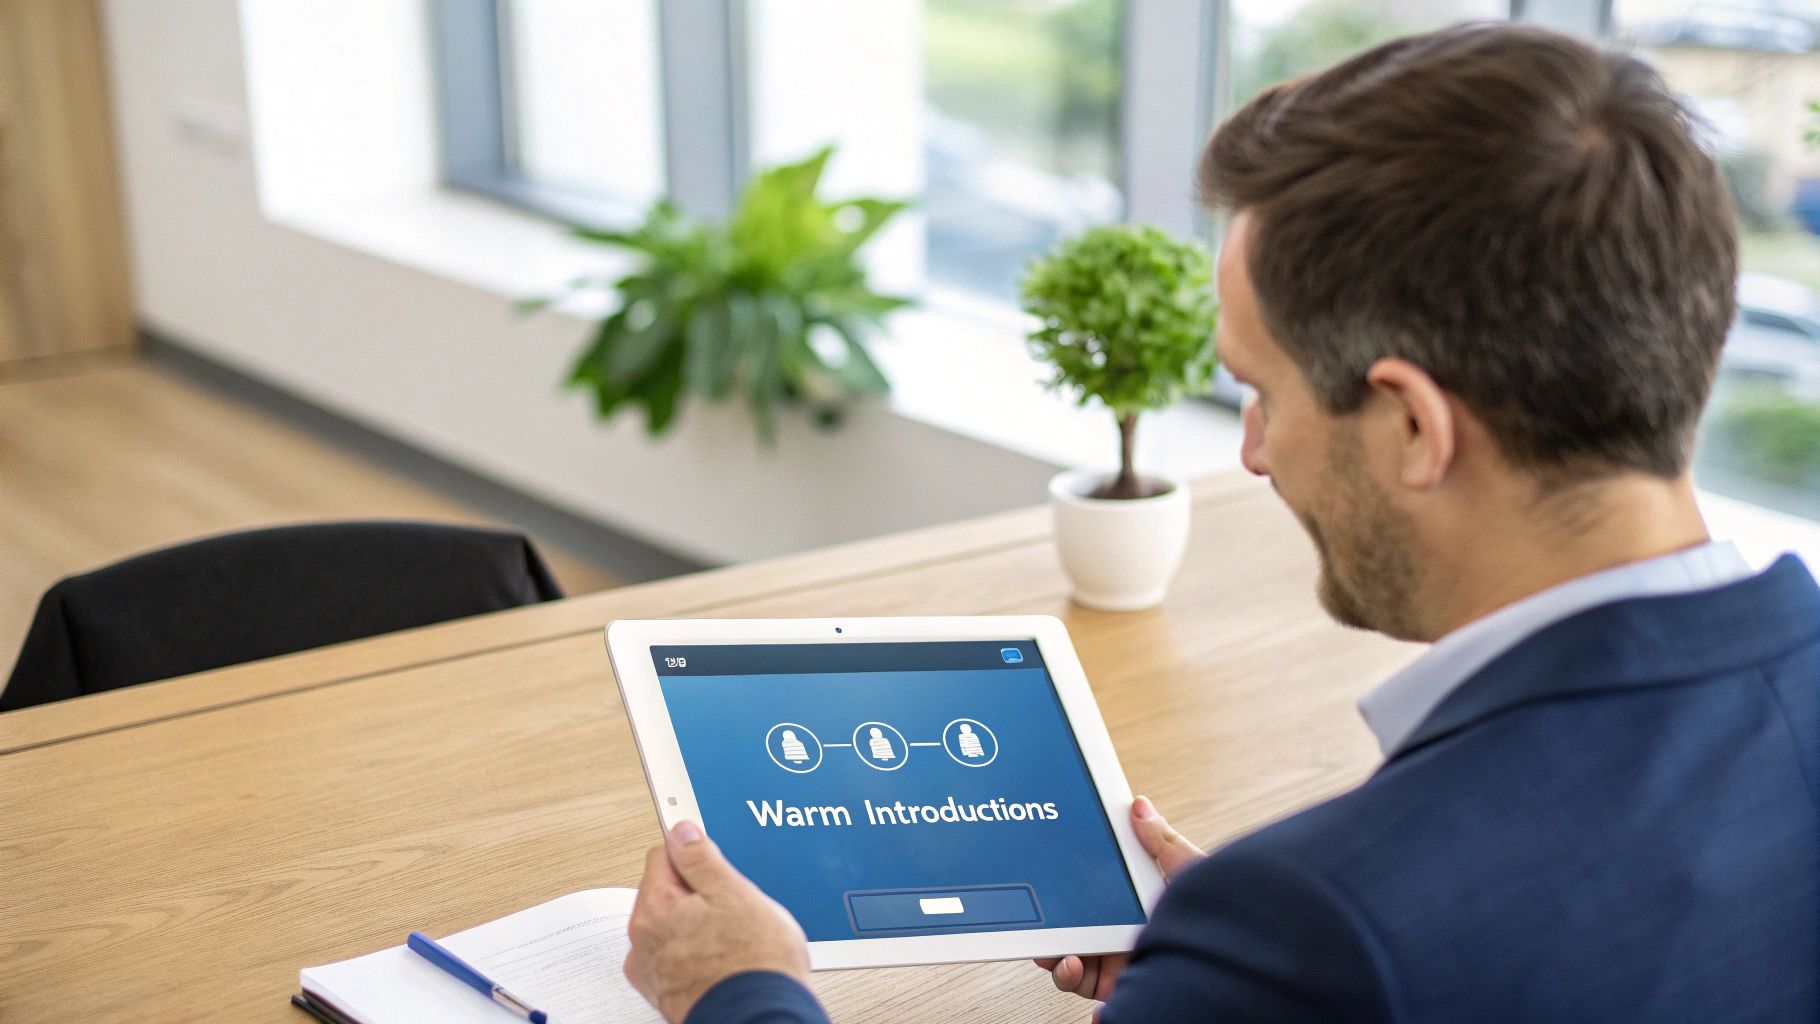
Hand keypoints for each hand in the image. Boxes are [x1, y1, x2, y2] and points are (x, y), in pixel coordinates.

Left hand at [625, 821, 810, 1023]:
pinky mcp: (666, 993)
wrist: (760, 1019)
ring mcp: (652, 970)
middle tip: (733, 907)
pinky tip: (724, 960)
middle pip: (666, 892)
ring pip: (673, 926)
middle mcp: (643, 940)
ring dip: (697, 925)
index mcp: (655, 908)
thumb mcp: (735, 893)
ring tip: (733, 938)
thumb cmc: (754, 966)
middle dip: (697, 894)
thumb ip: (702, 858)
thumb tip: (683, 832)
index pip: (663, 854)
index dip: (694, 853)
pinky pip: (677, 957)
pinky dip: (695, 954)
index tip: (712, 860)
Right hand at [1033, 796, 1203, 1005]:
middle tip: (1040, 916)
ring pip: (1072, 956)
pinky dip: (1069, 977)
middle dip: (1052, 922)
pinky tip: (1072, 967)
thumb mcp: (1189, 874)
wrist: (1232, 964)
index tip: (1053, 877)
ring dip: (1055, 952)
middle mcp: (1127, 934)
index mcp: (1141, 903)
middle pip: (1077, 925)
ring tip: (1055, 948)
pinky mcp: (1120, 989)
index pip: (1097, 891)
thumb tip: (1139, 808)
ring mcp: (1121, 963)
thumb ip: (1162, 843)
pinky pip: (1083, 985)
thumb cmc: (1221, 919)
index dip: (1071, 886)